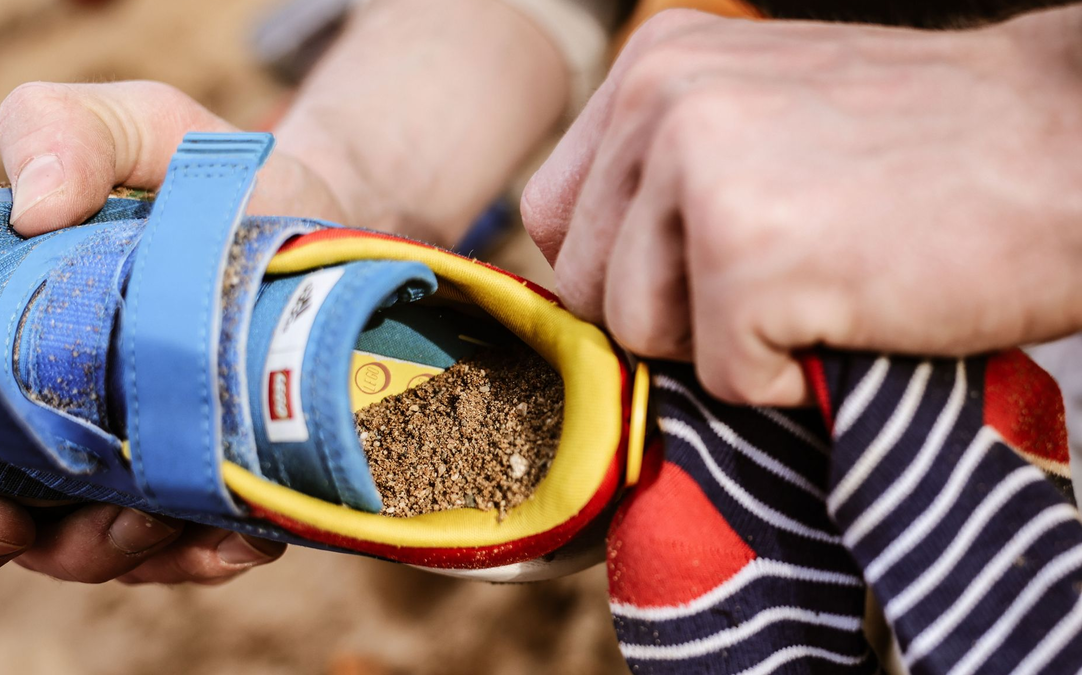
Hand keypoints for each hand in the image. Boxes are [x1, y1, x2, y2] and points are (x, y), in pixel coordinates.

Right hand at [0, 80, 326, 582]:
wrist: (316, 206)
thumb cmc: (202, 171)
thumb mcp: (132, 126)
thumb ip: (63, 132)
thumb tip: (33, 205)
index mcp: (8, 354)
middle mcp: (65, 422)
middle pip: (28, 532)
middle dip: (58, 546)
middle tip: (111, 524)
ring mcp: (144, 460)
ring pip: (117, 552)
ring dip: (141, 553)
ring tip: (181, 519)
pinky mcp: (216, 477)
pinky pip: (203, 545)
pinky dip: (217, 550)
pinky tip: (247, 533)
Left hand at [521, 8, 1081, 404]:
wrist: (1070, 148)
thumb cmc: (925, 151)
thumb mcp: (759, 117)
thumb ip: (660, 176)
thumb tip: (585, 282)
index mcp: (651, 64)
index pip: (557, 218)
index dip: (622, 272)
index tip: (701, 273)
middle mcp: (657, 101)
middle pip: (588, 286)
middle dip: (672, 315)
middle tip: (781, 276)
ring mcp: (697, 171)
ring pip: (638, 336)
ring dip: (727, 343)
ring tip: (818, 283)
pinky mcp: (746, 253)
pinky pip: (720, 380)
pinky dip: (787, 377)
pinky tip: (850, 311)